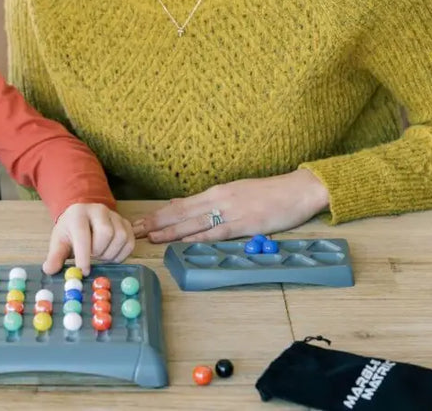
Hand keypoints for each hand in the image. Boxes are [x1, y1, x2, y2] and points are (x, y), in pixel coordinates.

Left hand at [43, 203, 134, 275]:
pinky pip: (130, 241)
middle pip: (106, 232)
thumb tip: (49, 270)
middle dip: (99, 251)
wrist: (83, 219)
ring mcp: (114, 215)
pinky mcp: (125, 223)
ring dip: (110, 253)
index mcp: (78, 213)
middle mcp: (98, 210)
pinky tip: (111, 255)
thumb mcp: (59, 242)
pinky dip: (122, 254)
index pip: (83, 234)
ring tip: (100, 255)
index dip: (84, 255)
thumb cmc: (70, 232)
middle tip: (93, 257)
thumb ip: (55, 256)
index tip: (83, 271)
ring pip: (120, 237)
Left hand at [132, 169, 329, 243]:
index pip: (181, 204)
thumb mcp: (236, 193)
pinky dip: (197, 236)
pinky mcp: (245, 223)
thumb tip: (186, 206)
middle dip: (156, 221)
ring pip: (194, 222)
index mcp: (217, 192)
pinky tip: (183, 240)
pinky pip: (217, 231)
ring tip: (150, 236)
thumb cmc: (270, 194)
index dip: (159, 214)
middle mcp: (219, 199)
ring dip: (170, 230)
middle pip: (181, 212)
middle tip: (134, 229)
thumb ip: (212, 202)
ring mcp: (231, 211)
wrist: (297, 190)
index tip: (140, 220)